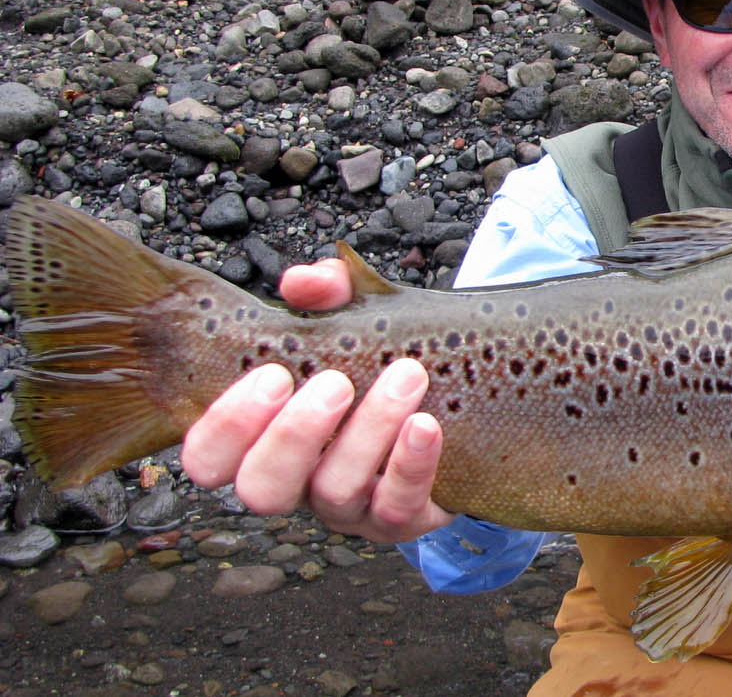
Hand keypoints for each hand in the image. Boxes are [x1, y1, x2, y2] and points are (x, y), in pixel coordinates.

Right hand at [180, 260, 455, 542]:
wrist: (454, 408)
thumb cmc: (377, 366)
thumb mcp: (350, 321)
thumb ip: (323, 295)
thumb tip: (303, 282)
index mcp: (261, 440)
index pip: (207, 459)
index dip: (226, 427)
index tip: (272, 374)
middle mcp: (296, 482)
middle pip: (262, 489)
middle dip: (293, 435)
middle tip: (335, 382)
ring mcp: (346, 508)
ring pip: (335, 493)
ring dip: (368, 432)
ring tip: (405, 376)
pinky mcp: (401, 519)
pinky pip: (398, 508)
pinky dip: (411, 464)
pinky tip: (427, 424)